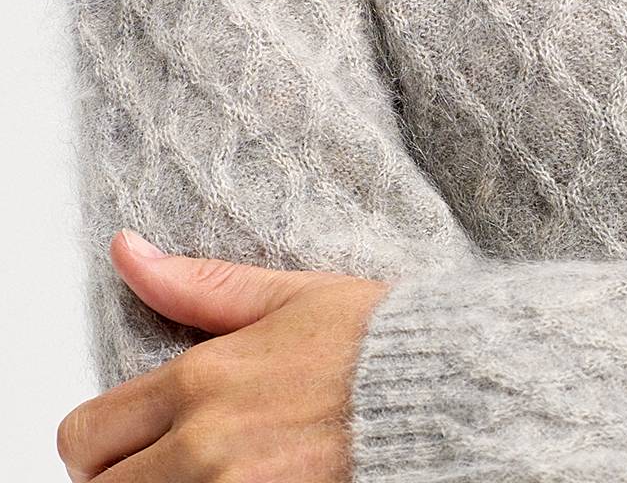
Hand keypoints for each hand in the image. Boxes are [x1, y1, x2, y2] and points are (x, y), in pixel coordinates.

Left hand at [57, 230, 392, 480]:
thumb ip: (198, 285)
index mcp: (201, 381)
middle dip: (122, 476)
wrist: (454, 395)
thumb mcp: (290, 297)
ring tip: (208, 473)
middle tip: (163, 462)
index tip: (128, 438)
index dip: (98, 441)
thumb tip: (129, 252)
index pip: (86, 434)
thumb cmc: (381, 345)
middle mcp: (204, 449)